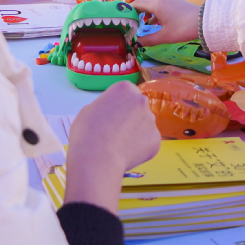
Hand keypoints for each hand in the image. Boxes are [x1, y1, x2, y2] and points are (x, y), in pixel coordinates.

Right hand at [63, 81, 160, 213]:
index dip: (118, 106)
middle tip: (116, 132)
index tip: (111, 117)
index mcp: (125, 88)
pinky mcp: (156, 139)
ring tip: (119, 145)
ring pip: (144, 125)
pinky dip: (140, 148)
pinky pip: (148, 142)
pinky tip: (126, 153)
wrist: (97, 156)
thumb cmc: (88, 132)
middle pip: (138, 108)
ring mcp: (151, 120)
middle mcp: (141, 100)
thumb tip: (111, 113)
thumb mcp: (90, 109)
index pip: (126, 94)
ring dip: (136, 133)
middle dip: (130, 118)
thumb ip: (106, 106)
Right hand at [131, 0, 200, 44]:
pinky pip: (161, 7)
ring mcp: (170, 0)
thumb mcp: (164, 36)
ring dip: (147, 15)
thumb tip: (136, 43)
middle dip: (137, 14)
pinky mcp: (176, 3)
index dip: (128, 11)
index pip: (137, 5)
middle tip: (131, 24)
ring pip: (154, 6)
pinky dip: (156, 14)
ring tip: (143, 26)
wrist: (204, 22)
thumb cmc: (182, 28)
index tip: (123, 19)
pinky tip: (156, 24)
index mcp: (156, 5)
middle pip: (145, 5)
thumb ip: (149, 40)